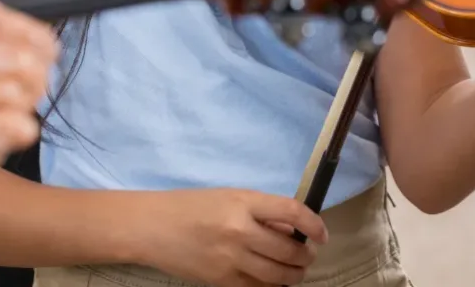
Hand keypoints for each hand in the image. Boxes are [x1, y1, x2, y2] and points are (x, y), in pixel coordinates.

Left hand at [0, 0, 59, 161]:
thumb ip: (9, 5)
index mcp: (38, 47)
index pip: (32, 31)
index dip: (2, 18)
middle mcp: (38, 75)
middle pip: (24, 63)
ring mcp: (26, 105)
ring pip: (13, 93)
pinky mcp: (13, 135)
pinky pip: (21, 130)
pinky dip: (1, 121)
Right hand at [133, 188, 328, 286]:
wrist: (152, 227)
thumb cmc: (192, 206)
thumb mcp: (231, 197)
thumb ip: (262, 211)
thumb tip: (292, 227)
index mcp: (243, 203)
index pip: (292, 212)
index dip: (313, 224)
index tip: (322, 234)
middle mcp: (239, 232)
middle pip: (288, 250)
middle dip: (305, 256)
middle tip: (309, 255)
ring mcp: (229, 260)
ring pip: (276, 275)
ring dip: (294, 275)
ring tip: (297, 271)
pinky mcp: (219, 281)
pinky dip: (271, 286)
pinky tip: (275, 282)